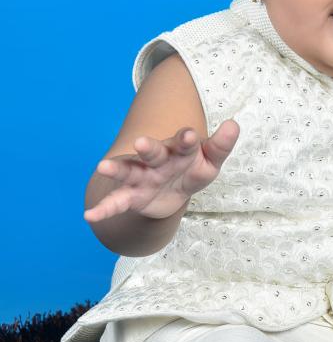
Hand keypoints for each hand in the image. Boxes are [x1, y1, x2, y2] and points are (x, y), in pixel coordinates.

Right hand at [83, 120, 240, 222]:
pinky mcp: (132, 196)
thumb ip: (220, 146)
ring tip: (102, 167)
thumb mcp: (210, 162)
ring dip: (116, 169)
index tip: (190, 135)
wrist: (171, 192)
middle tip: (141, 143)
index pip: (184, 143)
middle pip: (153, 152)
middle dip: (148, 148)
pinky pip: (117, 202)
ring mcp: (142, 177)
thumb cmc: (191, 170)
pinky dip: (104, 209)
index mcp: (179, 150)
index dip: (186, 139)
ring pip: (128, 171)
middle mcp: (157, 160)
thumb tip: (233, 125)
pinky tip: (89, 216)